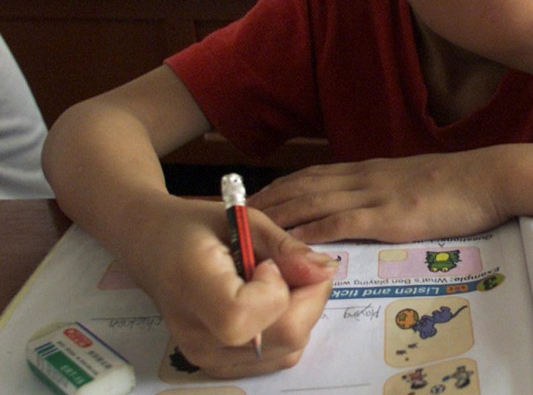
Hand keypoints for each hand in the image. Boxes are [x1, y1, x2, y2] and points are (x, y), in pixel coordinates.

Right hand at [124, 199, 335, 377]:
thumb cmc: (195, 227)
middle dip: (307, 296)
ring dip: (302, 311)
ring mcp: (208, 359)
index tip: (266, 263)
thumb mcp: (243, 220)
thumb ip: (286, 248)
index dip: (275, 289)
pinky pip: (281, 356)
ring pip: (291, 348)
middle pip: (283, 337)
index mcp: (192, 289)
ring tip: (274, 282)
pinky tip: (269, 301)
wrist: (152, 247)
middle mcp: (197, 336)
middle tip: (289, 266)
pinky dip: (289, 326)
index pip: (244, 316)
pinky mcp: (221, 367)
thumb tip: (326, 270)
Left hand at [248, 150, 508, 243]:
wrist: (487, 178)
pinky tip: (290, 241)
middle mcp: (363, 178)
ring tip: (247, 228)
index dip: (279, 188)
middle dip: (266, 201)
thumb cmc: (457, 184)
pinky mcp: (388, 215)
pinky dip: (311, 230)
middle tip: (232, 217)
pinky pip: (341, 222)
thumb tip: (364, 206)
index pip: (312, 176)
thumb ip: (384, 191)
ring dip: (277, 215)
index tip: (252, 200)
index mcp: (368, 171)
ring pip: (312, 201)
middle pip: (302, 186)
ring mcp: (374, 195)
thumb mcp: (411, 182)